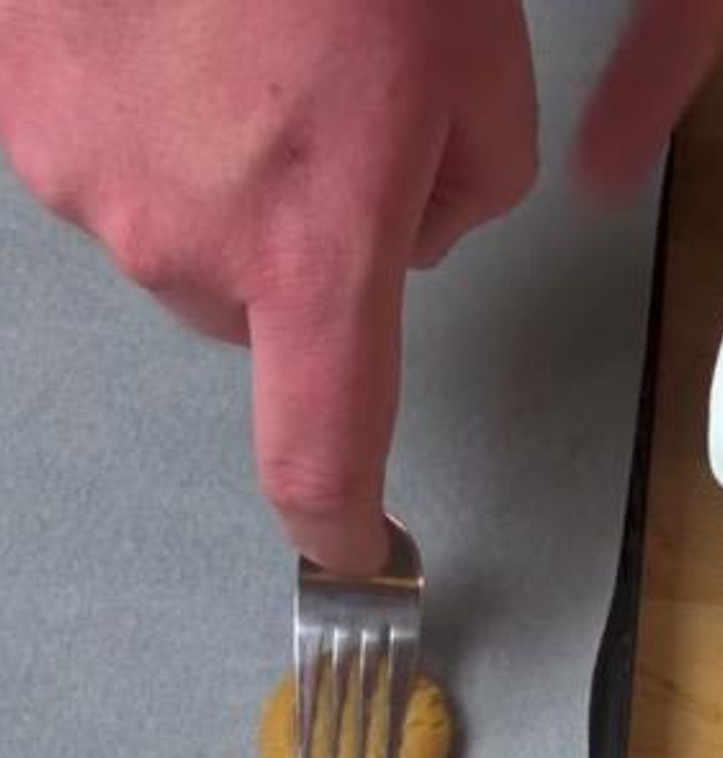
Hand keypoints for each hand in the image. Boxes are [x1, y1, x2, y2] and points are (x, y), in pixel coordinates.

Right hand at [0, 0, 536, 571]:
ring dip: (223, 182)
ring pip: (179, 238)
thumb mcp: (483, 85)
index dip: (336, 513)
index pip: (321, 442)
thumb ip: (463, 203)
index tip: (353, 548)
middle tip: (327, 132)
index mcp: (317, 248)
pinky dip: (153, 122)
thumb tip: (404, 239)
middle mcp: (185, 242)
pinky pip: (109, 163)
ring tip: (250, 61)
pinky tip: (180, 38)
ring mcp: (83, 180)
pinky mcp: (18, 114)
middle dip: (299, 256)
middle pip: (254, 315)